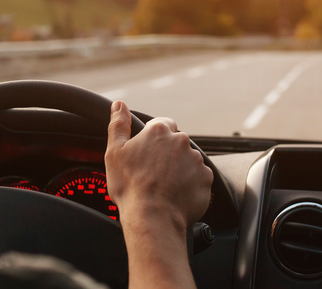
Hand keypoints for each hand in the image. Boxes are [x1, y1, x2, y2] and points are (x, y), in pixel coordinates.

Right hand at [105, 100, 211, 288]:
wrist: (152, 217)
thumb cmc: (130, 186)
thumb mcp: (114, 152)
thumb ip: (118, 124)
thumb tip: (118, 105)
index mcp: (159, 131)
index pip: (162, 124)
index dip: (154, 137)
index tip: (148, 153)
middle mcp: (181, 141)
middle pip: (176, 143)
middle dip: (167, 155)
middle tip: (152, 173)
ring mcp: (196, 160)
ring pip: (187, 161)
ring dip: (179, 169)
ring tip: (163, 187)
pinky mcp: (206, 179)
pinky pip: (198, 178)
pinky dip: (189, 185)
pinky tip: (175, 195)